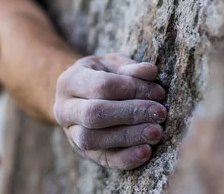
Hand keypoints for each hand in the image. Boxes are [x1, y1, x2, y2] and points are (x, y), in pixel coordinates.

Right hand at [53, 54, 166, 169]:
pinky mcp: (83, 152)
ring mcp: (70, 133)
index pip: (101, 86)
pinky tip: (146, 151)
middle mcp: (64, 108)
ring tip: (156, 132)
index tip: (158, 92)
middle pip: (94, 114)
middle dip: (130, 114)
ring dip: (128, 137)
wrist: (80, 96)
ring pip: (93, 139)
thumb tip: (150, 72)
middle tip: (160, 113)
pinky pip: (102, 159)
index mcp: (69, 81)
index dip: (132, 89)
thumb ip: (130, 68)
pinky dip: (125, 158)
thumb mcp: (112, 65)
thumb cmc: (101, 76)